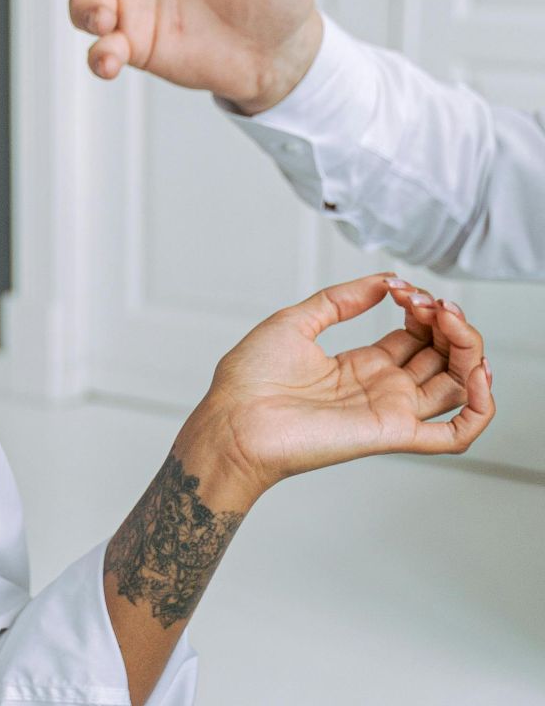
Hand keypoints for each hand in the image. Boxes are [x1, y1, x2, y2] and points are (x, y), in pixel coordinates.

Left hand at [185, 273, 494, 498]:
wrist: (231, 421)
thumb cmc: (248, 380)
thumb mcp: (294, 322)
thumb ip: (340, 299)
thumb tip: (385, 280)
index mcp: (359, 365)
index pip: (415, 337)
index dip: (421, 309)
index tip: (403, 289)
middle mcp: (381, 389)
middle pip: (443, 358)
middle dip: (449, 324)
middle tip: (432, 303)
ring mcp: (390, 411)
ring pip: (459, 386)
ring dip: (470, 351)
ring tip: (451, 321)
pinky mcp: (392, 433)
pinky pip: (456, 434)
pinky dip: (482, 407)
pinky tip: (479, 373)